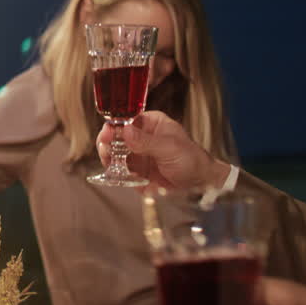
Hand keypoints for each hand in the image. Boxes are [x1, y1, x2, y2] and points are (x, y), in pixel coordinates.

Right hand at [96, 110, 228, 189]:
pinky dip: (115, 172)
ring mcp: (137, 155)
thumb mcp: (169, 147)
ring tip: (109, 162)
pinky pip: (119, 170)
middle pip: (116, 136)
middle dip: (107, 142)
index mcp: (150, 124)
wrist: (201, 185)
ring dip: (108, 157)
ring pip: (114, 153)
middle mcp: (141, 137)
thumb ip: (146, 140)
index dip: (114, 124)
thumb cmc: (191, 160)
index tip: (107, 132)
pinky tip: (116, 173)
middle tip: (105, 149)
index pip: (126, 119)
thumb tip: (124, 130)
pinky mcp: (135, 172)